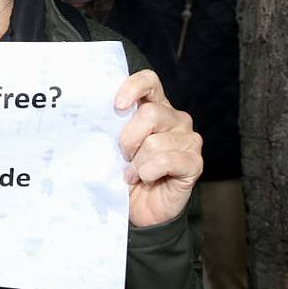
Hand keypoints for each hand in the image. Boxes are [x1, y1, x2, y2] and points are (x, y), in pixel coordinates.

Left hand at [116, 69, 202, 226]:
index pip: (149, 81)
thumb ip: (111, 125)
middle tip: (123, 155)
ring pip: (155, 142)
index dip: (133, 88)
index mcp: (154, 107)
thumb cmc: (123, 171)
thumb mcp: (112, 144)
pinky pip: (167, 160)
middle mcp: (175, 119)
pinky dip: (149, 172)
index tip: (117, 105)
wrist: (138, 207)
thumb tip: (93, 113)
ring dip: (137, 162)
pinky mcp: (194, 163)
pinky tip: (146, 178)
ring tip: (133, 172)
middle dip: (128, 139)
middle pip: (149, 114)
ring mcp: (188, 140)